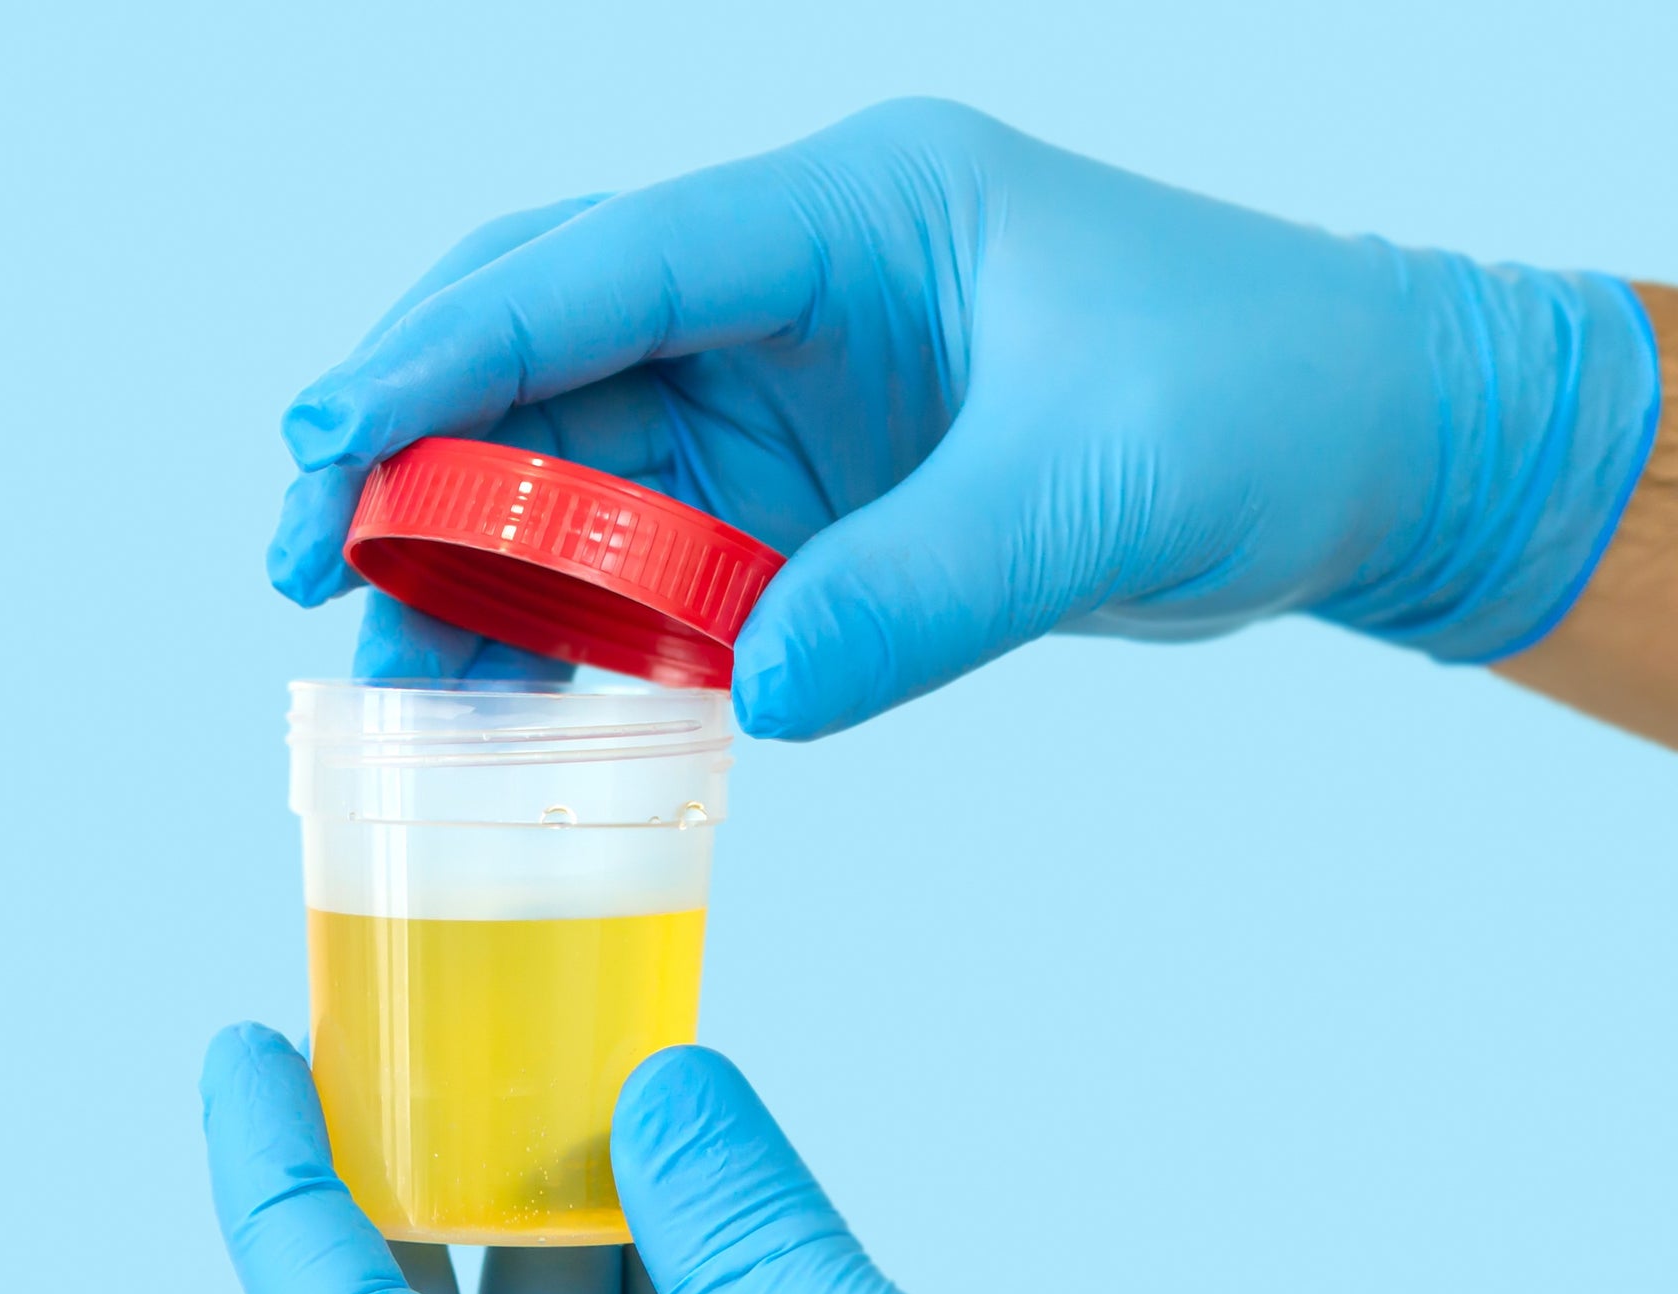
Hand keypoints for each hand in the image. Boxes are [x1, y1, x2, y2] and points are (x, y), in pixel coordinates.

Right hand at [267, 98, 1656, 737]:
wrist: (1369, 451)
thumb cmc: (1270, 400)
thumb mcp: (1103, 487)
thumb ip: (925, 588)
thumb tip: (753, 696)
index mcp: (855, 213)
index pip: (607, 263)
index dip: (450, 352)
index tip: (325, 441)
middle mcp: (801, 294)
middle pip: (554, 350)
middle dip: (418, 448)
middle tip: (308, 563)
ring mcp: (806, 402)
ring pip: (590, 464)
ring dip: (486, 554)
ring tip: (392, 654)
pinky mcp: (826, 504)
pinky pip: (669, 556)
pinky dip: (590, 618)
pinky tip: (521, 683)